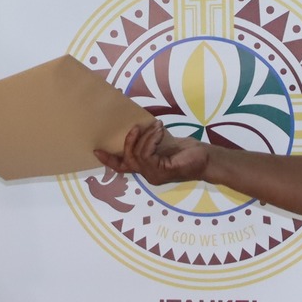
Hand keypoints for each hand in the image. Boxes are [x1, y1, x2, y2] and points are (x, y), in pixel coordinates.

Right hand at [94, 121, 209, 185]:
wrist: (205, 158)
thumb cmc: (186, 150)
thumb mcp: (163, 143)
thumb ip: (149, 142)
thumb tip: (137, 127)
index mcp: (147, 169)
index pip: (123, 168)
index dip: (109, 160)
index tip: (96, 151)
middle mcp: (148, 175)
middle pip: (127, 160)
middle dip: (128, 141)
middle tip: (136, 127)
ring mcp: (154, 176)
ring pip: (137, 155)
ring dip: (145, 136)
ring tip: (156, 126)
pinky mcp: (161, 172)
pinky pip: (147, 153)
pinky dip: (151, 139)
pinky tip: (159, 130)